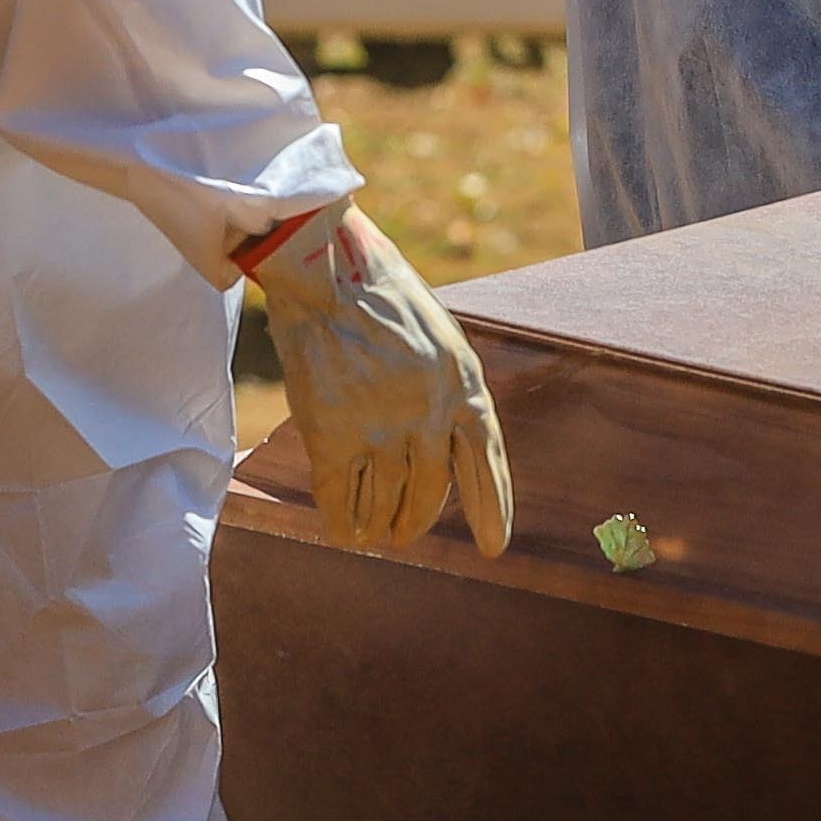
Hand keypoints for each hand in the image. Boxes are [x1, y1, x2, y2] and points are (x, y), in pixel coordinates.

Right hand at [250, 203, 515, 555]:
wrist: (327, 273)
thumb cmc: (384, 301)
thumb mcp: (442, 341)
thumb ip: (452, 392)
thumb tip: (454, 449)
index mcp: (464, 386)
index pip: (486, 462)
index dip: (491, 508)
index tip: (493, 547)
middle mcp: (429, 413)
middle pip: (431, 491)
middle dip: (419, 519)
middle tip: (407, 535)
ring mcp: (380, 427)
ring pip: (386, 500)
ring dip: (383, 523)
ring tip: (378, 533)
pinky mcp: (331, 435)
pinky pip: (340, 498)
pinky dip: (343, 520)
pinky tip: (345, 529)